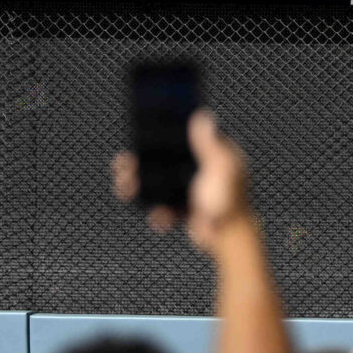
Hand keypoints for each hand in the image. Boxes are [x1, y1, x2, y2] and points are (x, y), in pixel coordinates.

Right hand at [109, 109, 248, 245]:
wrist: (228, 237)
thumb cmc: (230, 200)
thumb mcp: (220, 167)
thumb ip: (209, 144)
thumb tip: (203, 115)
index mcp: (215, 155)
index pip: (186, 138)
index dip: (164, 134)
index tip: (142, 131)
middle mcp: (203, 170)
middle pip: (166, 160)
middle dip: (142, 163)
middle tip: (123, 163)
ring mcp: (194, 189)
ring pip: (160, 183)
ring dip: (141, 186)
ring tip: (125, 189)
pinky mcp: (187, 208)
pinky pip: (164, 206)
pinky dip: (157, 211)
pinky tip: (159, 216)